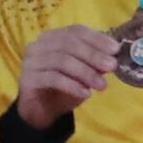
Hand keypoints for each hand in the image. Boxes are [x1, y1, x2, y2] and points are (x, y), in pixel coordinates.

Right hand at [6, 23, 121, 131]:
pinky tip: (86, 94)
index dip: (97, 38)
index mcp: (53, 37)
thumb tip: (113, 56)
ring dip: (85, 72)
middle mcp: (39, 45)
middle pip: (69, 43)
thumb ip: (95, 63)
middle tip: (112, 66)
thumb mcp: (84, 73)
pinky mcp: (27, 79)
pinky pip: (52, 78)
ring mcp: (31, 61)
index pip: (76, 31)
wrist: (41, 111)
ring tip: (102, 85)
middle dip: (93, 55)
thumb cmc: (64, 88)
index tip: (115, 49)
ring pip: (61, 60)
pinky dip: (72, 85)